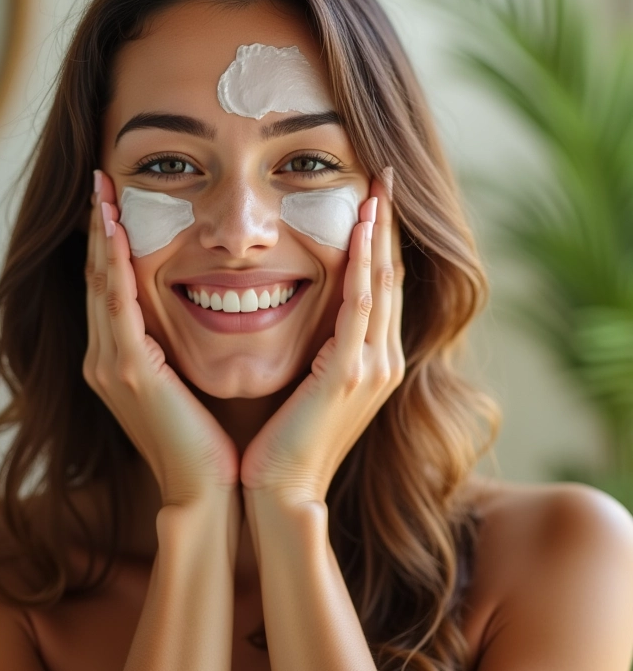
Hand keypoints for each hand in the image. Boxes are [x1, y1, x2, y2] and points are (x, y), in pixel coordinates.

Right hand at [83, 171, 239, 505]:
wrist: (207, 492)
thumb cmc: (208, 440)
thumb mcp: (186, 384)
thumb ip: (177, 349)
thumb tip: (207, 309)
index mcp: (119, 362)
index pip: (109, 290)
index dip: (107, 245)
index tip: (114, 204)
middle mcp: (104, 359)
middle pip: (96, 278)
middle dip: (97, 229)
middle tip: (101, 182)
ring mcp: (110, 365)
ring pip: (100, 283)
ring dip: (100, 234)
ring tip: (102, 190)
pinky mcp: (129, 371)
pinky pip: (116, 304)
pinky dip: (112, 264)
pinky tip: (113, 227)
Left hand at [240, 169, 404, 505]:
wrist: (281, 492)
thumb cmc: (286, 441)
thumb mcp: (311, 387)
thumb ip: (321, 351)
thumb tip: (311, 316)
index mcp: (373, 362)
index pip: (379, 288)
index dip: (379, 242)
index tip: (373, 200)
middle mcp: (383, 359)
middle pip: (389, 277)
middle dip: (388, 226)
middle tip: (385, 177)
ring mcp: (373, 367)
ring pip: (381, 283)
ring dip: (380, 232)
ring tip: (379, 187)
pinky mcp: (350, 374)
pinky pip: (360, 305)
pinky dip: (363, 263)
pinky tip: (361, 226)